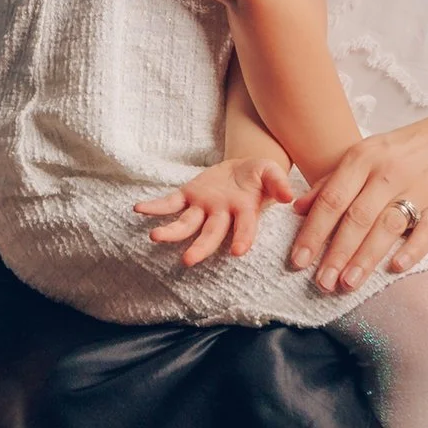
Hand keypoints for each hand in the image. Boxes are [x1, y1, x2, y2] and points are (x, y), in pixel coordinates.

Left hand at [137, 154, 299, 267]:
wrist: (243, 167)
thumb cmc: (260, 175)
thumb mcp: (271, 171)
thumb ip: (278, 182)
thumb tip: (288, 195)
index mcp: (244, 211)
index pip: (244, 228)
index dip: (242, 238)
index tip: (238, 251)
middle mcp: (221, 215)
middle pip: (210, 235)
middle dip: (200, 248)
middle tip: (189, 260)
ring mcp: (202, 208)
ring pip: (186, 224)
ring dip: (171, 232)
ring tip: (155, 236)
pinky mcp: (187, 196)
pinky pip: (169, 203)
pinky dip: (154, 207)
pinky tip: (139, 209)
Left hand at [289, 116, 427, 296]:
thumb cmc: (395, 157)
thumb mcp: (361, 158)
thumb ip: (328, 184)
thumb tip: (296, 209)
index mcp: (362, 159)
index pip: (332, 199)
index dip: (313, 232)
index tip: (298, 261)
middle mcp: (388, 172)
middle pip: (358, 217)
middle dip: (337, 253)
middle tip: (322, 283)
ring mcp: (419, 187)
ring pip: (388, 226)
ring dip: (366, 257)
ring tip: (348, 283)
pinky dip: (412, 250)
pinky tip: (395, 269)